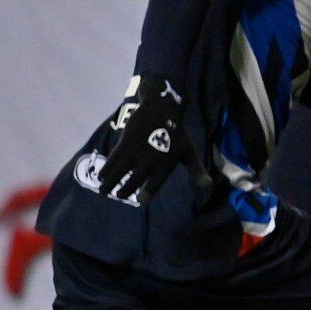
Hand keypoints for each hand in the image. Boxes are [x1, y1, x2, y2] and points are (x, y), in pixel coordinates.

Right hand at [99, 74, 187, 202]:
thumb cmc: (177, 134)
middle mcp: (152, 156)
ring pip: (122, 169)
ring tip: (103, 192)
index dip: (149, 191)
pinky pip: (114, 157)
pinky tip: (101, 176)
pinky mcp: (126, 141)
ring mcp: (138, 149)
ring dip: (111, 181)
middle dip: (126, 189)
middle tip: (119, 196)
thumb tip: (209, 187)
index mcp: (168, 161)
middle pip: (137, 177)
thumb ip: (197, 171)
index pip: (157, 180)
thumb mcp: (189, 152)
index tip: (141, 200)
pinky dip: (107, 168)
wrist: (162, 108)